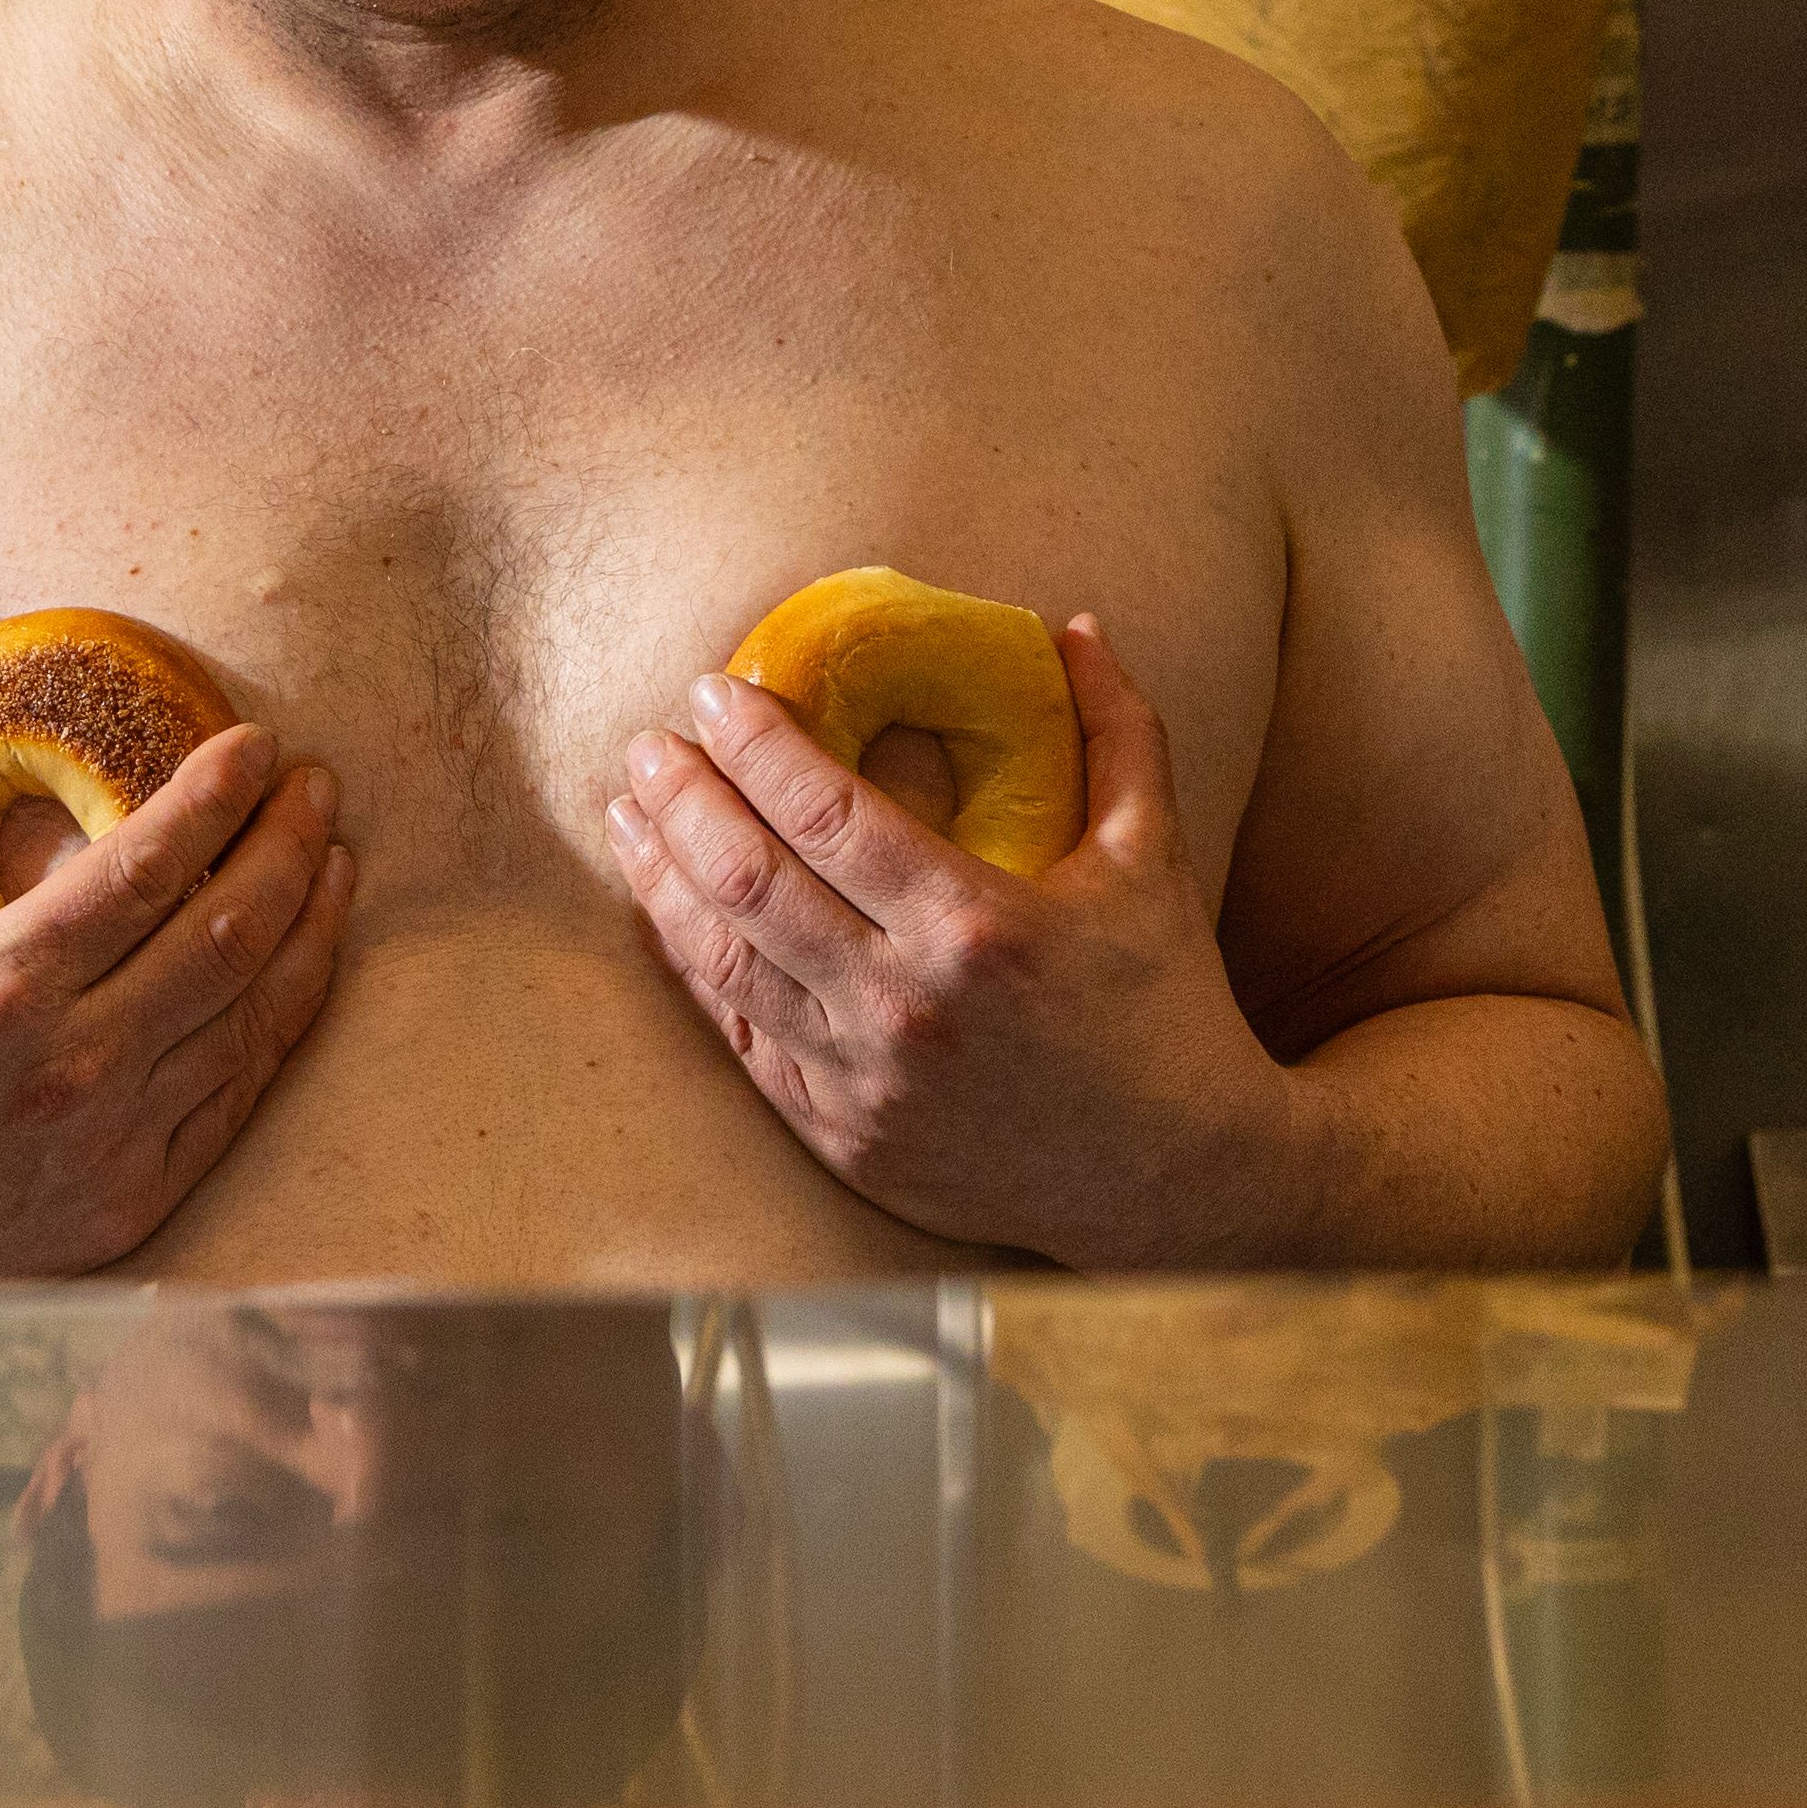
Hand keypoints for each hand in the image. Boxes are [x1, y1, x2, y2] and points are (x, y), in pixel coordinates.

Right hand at [0, 710, 353, 1279]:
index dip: (214, 798)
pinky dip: (285, 1020)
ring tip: (333, 859)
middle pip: (227, 934)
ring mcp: (113, 1145)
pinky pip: (239, 1096)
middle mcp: (72, 1069)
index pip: (142, 869)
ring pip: (253, 1016)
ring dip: (310, 927)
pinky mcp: (135, 1203)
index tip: (256, 744)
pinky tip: (304, 966)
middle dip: (289, 844)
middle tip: (318, 784)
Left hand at [602, 617, 1313, 1266]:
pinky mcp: (843, 1138)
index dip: (754, 743)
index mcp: (975, 923)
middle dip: (682, 797)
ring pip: (723, 964)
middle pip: (748, 879)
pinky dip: (694, 971)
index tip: (715, 691)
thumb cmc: (1167, 1005)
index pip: (825, 811)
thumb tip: (1077, 625)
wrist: (1177, 1182)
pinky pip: (741, 1042)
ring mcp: (864, 1081)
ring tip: (629, 815)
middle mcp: (904, 1004)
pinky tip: (668, 917)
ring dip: (662, 879)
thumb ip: (1119, 730)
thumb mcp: (1155, 857)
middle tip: (648, 745)